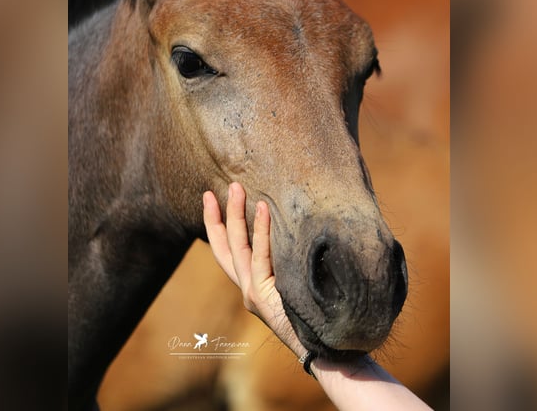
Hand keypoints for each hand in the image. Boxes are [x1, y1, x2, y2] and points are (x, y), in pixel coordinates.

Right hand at [202, 183, 305, 357]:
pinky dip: (261, 230)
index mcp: (251, 286)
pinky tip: (262, 207)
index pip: (225, 251)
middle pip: (223, 247)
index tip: (211, 199)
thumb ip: (287, 260)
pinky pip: (261, 256)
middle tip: (216, 188)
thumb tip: (297, 223)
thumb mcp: (295, 281)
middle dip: (216, 216)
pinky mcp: (262, 296)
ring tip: (236, 188)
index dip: (215, 225)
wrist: (326, 348)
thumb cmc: (318, 313)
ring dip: (235, 214)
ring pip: (237, 247)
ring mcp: (252, 293)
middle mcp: (246, 289)